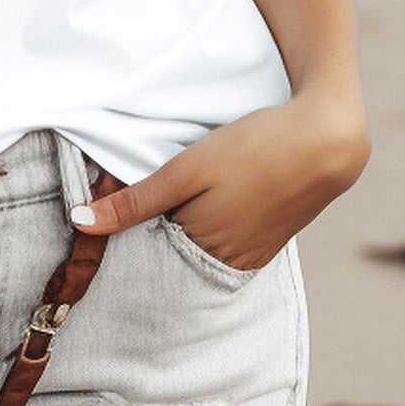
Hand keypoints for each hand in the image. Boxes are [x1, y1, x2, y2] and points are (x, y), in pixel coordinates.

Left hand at [70, 94, 370, 270]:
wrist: (324, 141)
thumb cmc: (253, 150)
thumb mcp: (185, 169)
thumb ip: (134, 200)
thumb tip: (80, 223)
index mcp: (202, 251)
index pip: (145, 255)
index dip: (125, 230)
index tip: (106, 208)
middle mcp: (227, 264)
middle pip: (172, 254)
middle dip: (152, 232)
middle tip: (142, 194)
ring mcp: (251, 256)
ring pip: (198, 247)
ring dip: (181, 226)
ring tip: (179, 192)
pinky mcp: (268, 243)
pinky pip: (225, 243)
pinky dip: (208, 226)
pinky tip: (210, 199)